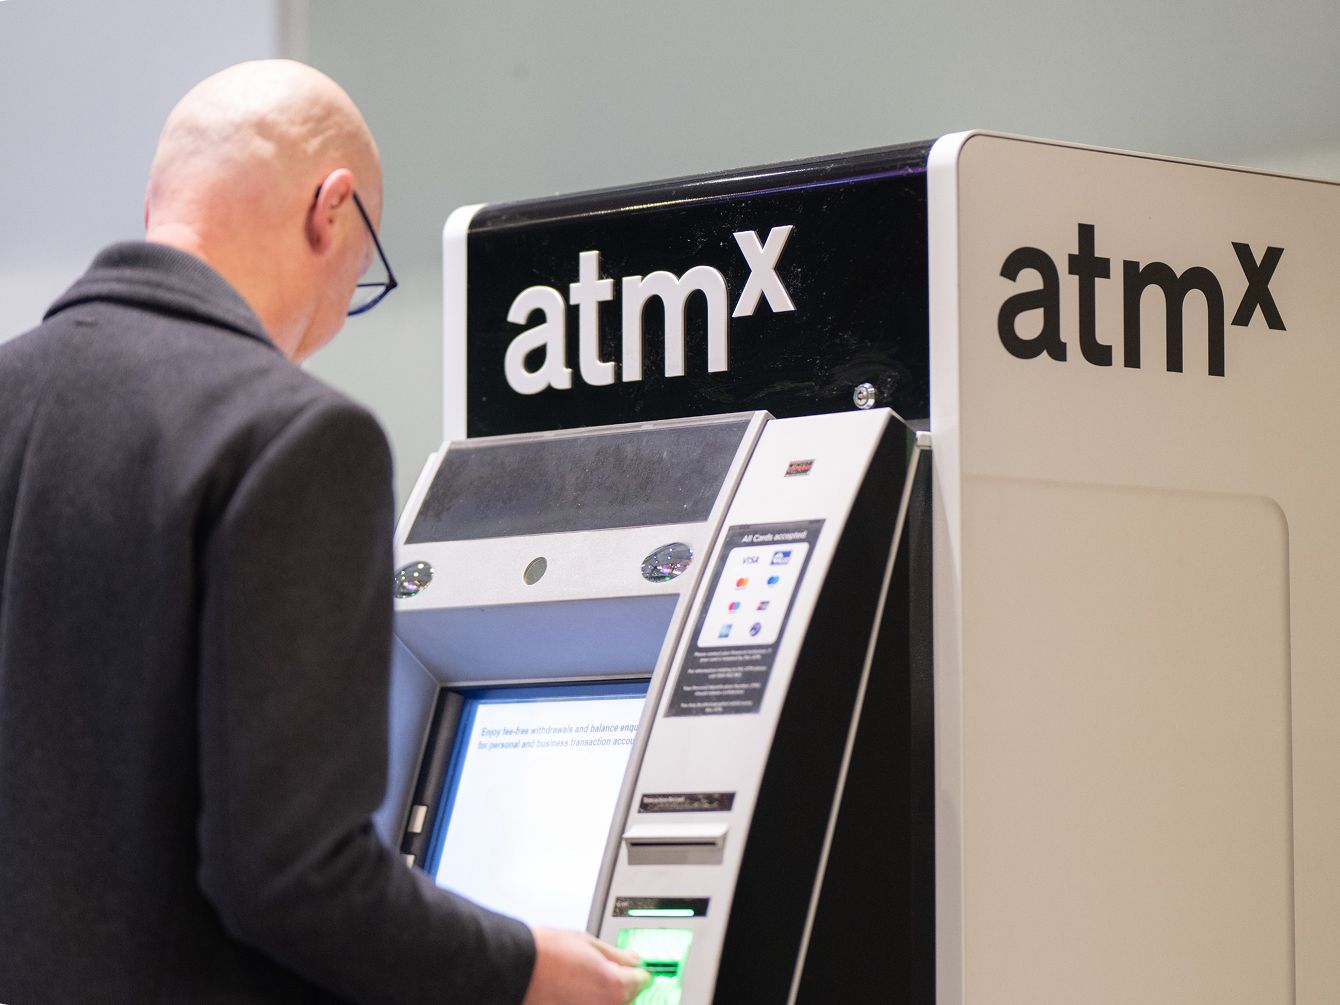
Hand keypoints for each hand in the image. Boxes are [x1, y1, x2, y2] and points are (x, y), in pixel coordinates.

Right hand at [521, 927, 649, 1004]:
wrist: (515, 966)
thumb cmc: (545, 952)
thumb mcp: (588, 942)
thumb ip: (617, 955)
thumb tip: (634, 959)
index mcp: (614, 986)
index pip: (642, 980)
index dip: (635, 969)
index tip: (631, 966)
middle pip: (626, 997)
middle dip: (618, 983)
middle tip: (598, 968)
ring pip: (607, 1004)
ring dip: (601, 995)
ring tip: (580, 978)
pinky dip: (585, 1000)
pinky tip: (572, 989)